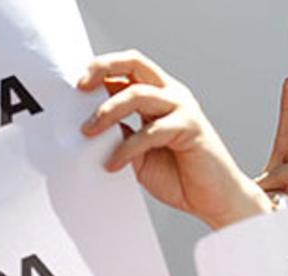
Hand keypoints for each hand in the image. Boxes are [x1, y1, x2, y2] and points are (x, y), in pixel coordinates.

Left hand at [78, 50, 272, 228]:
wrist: (213, 199)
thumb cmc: (178, 175)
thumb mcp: (137, 154)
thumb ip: (120, 136)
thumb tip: (88, 127)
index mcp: (158, 96)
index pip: (127, 70)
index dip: (100, 71)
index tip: (75, 86)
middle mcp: (171, 95)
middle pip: (135, 64)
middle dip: (104, 69)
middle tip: (80, 88)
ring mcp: (182, 109)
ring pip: (139, 95)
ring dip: (108, 111)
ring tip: (88, 132)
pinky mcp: (190, 128)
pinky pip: (151, 131)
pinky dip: (127, 148)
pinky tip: (113, 164)